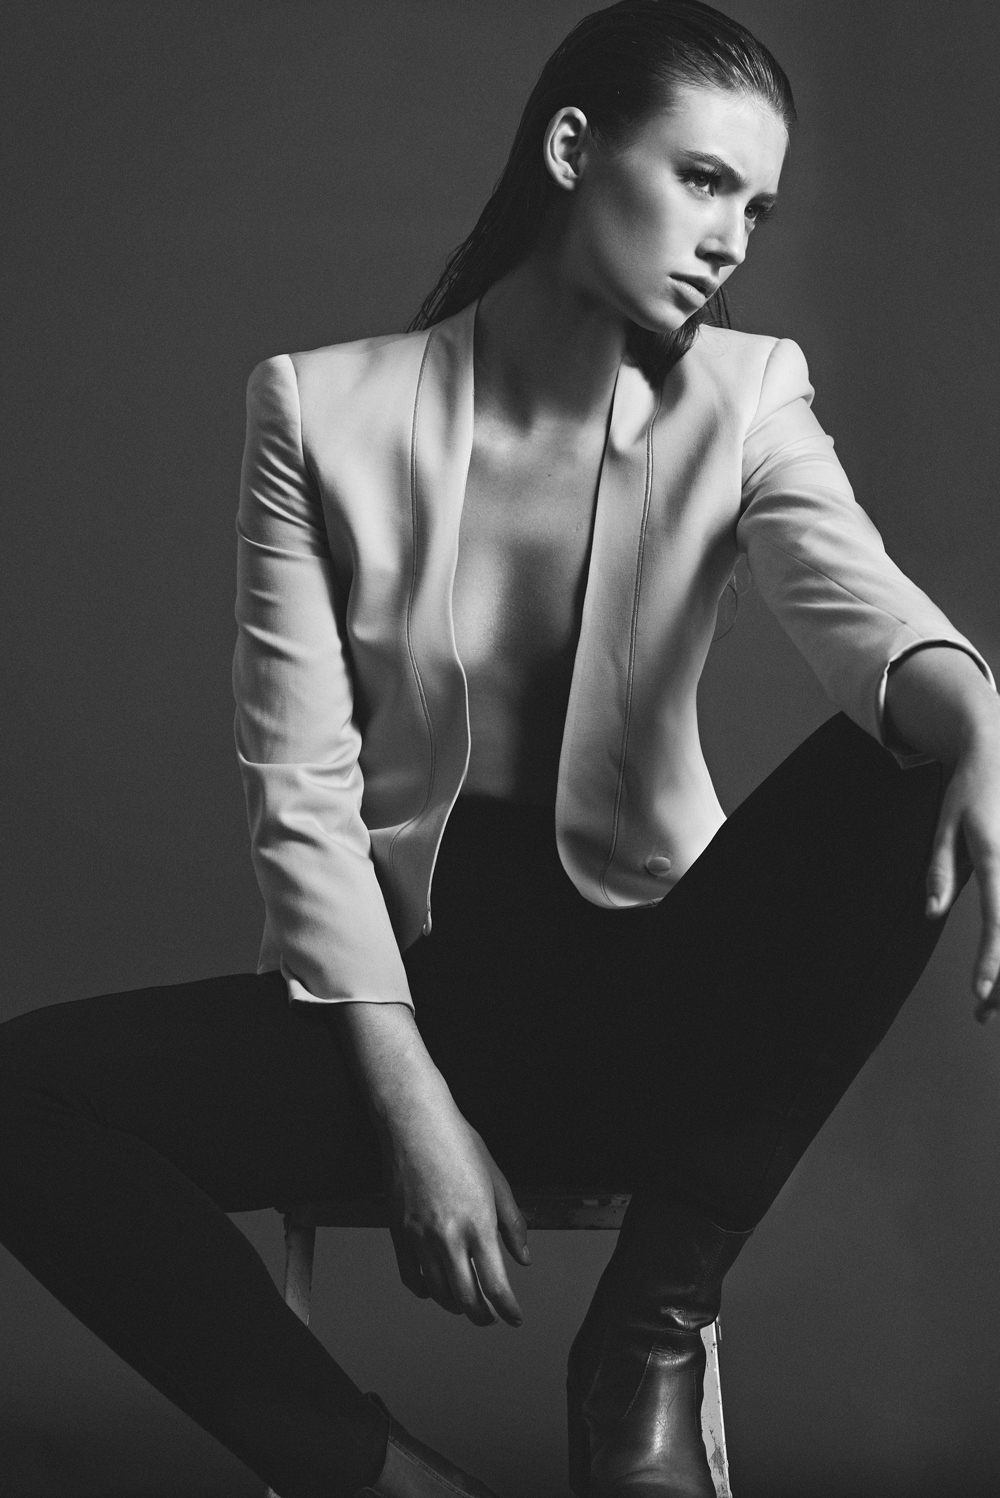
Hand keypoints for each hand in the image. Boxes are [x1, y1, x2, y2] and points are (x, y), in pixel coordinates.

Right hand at [330, 1000, 529, 1326]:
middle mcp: (448, 1237)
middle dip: (483, 1316)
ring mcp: (419, 1237)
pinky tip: (435, 1288)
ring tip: (467, 1305)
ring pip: (438, 1293)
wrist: (413, 1122)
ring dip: (456, 1306)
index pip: (495, 1286)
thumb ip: (513, 1223)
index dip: (507, 1310)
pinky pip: (411, 1277)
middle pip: (466, 1299)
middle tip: (492, 1317)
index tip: (514, 1318)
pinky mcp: (398, 1232)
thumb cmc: (457, 1141)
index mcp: (478, 1223)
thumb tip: (523, 1258)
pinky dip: (426, 1291)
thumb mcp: (497, 1178)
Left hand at [925, 732, 999, 1020]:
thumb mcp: (946, 824)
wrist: (997, 749)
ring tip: (992, 1003)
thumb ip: (940, 870)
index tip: (982, 991)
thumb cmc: (970, 789)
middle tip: (984, 1013)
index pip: (998, 917)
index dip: (992, 958)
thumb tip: (931, 913)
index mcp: (997, 853)